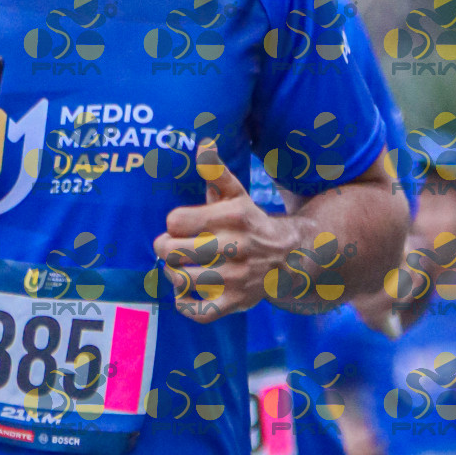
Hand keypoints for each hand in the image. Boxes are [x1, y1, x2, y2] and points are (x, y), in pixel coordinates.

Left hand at [152, 140, 297, 322]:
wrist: (290, 256)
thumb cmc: (250, 221)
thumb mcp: (237, 193)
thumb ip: (215, 170)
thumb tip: (203, 143)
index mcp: (231, 218)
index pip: (175, 222)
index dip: (172, 224)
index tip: (180, 226)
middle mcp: (234, 248)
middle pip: (172, 252)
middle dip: (165, 248)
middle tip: (171, 248)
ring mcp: (235, 278)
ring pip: (181, 280)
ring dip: (173, 274)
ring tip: (179, 267)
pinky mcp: (236, 303)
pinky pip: (198, 311)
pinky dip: (185, 304)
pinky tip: (186, 291)